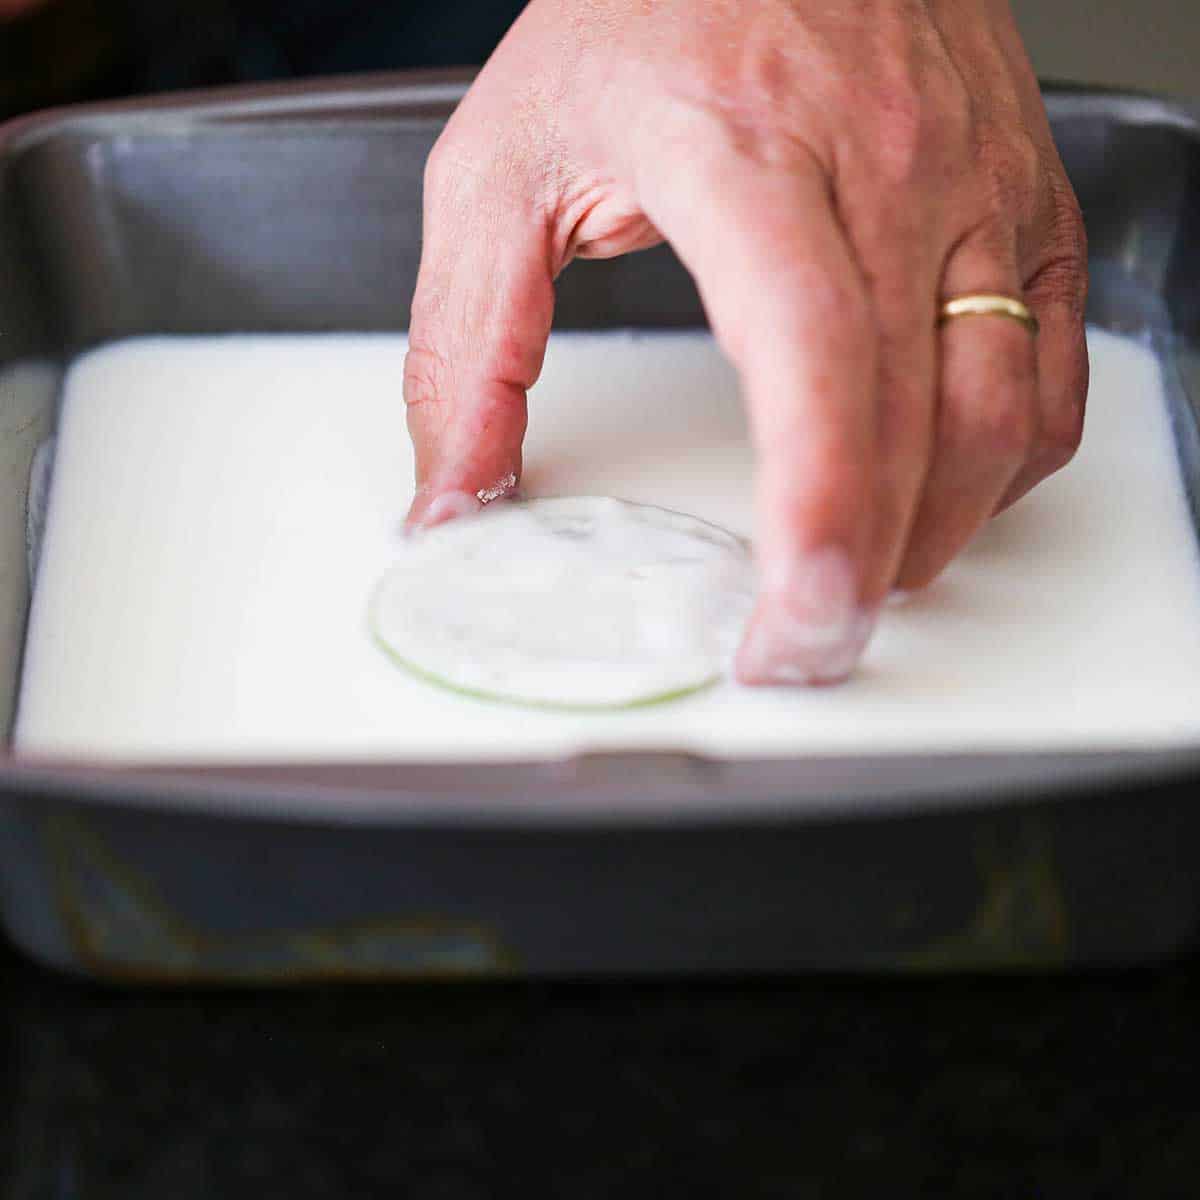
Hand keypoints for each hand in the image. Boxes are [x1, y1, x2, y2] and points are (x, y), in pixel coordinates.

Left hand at [403, 0, 1087, 684]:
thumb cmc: (639, 5)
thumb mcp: (500, 160)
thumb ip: (466, 343)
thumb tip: (456, 494)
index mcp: (749, 155)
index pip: (813, 356)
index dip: (818, 505)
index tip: (794, 611)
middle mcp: (884, 168)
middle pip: (918, 415)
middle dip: (869, 565)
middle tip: (803, 641)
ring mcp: (971, 179)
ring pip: (1001, 403)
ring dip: (939, 524)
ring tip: (861, 576)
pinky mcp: (1019, 190)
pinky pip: (1048, 354)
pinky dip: (1007, 452)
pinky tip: (943, 482)